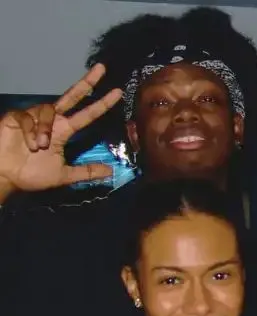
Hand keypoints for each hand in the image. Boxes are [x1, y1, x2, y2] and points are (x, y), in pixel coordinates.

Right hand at [0, 64, 121, 193]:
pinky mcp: (15, 117)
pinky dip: (31, 132)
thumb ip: (86, 172)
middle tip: (102, 68)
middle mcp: (51, 120)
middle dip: (86, 83)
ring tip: (39, 146)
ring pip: (47, 111)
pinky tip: (29, 144)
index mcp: (63, 131)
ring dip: (45, 129)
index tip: (118, 92)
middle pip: (71, 96)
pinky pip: (27, 118)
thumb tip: (110, 172)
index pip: (87, 114)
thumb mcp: (63, 175)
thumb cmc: (30, 174)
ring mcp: (33, 116)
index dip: (101, 104)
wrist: (5, 177)